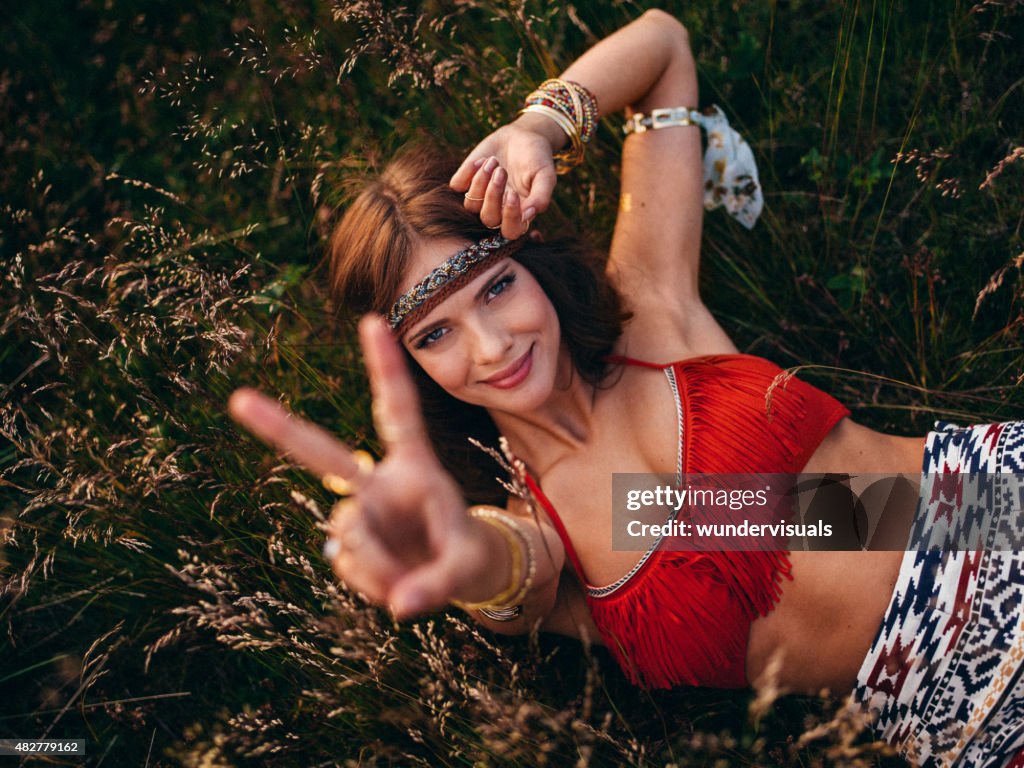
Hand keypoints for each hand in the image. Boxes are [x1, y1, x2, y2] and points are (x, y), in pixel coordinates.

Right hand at [227, 315, 487, 617]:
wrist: (463, 576)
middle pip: (324, 454)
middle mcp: (379, 482)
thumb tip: (399, 607)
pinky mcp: (349, 544)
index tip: (371, 320)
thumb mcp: (468, 566)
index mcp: (416, 467)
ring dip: (379, 566)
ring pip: (347, 536)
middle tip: (238, 400)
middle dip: (280, 429)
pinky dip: (371, 583)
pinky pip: (346, 565)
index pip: (398, 411)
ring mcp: (360, 512)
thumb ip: (439, 586)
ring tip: (412, 583)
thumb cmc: (471, 553)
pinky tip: (395, 586)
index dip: (384, 368)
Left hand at [449, 114, 561, 238]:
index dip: (509, 217)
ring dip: (480, 181)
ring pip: (471, 204)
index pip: (510, 231)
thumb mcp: (545, 175)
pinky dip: (467, 171)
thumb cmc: (537, 158)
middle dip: (493, 195)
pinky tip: (482, 159)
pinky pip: (457, 185)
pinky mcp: (466, 181)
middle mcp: (498, 210)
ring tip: (493, 160)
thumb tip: (529, 215)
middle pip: (488, 219)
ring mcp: (480, 197)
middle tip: (501, 171)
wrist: (522, 135)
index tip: (513, 194)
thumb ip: (541, 197)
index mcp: (519, 213)